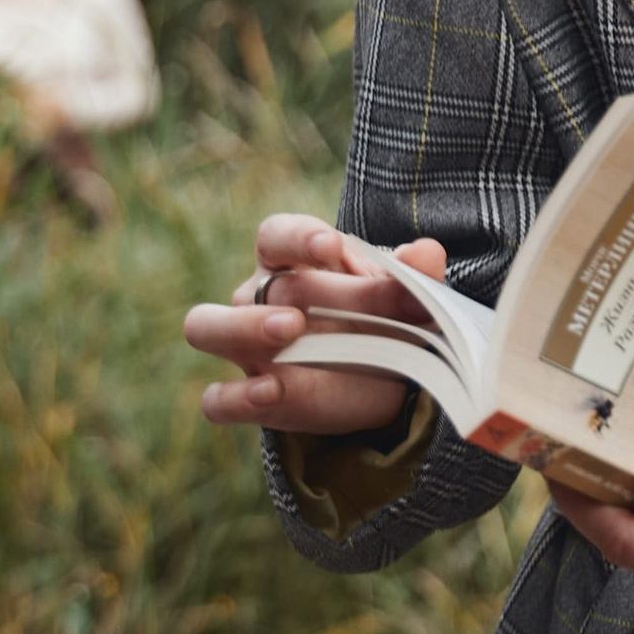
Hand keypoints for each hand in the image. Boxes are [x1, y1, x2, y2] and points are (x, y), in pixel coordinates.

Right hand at [183, 212, 449, 436]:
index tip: (329, 246)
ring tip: (284, 335)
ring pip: (206, 327)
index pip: (277, 234)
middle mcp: (260, 296)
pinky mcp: (249, 396)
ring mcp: (247, 346)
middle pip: (252, 288)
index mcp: (295, 260)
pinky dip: (236, 397)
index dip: (297, 237)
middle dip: (279, 297)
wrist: (385, 377)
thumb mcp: (406, 296)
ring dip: (240, 329)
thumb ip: (414, 276)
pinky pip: (217, 398)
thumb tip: (427, 253)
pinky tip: (270, 393)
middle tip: (299, 316)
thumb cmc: (384, 316)